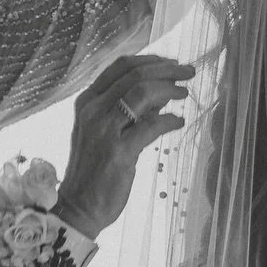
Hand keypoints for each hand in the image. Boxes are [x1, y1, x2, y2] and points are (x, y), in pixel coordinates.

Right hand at [55, 54, 193, 238]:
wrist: (78, 206)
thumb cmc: (94, 169)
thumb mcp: (104, 131)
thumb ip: (128, 110)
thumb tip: (160, 92)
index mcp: (87, 101)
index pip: (120, 66)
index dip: (151, 60)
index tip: (171, 64)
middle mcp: (92, 110)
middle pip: (134, 74)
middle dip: (167, 70)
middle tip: (188, 73)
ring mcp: (104, 130)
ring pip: (142, 92)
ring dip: (169, 89)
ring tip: (184, 95)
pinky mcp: (119, 152)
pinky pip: (151, 125)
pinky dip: (169, 120)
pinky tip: (178, 123)